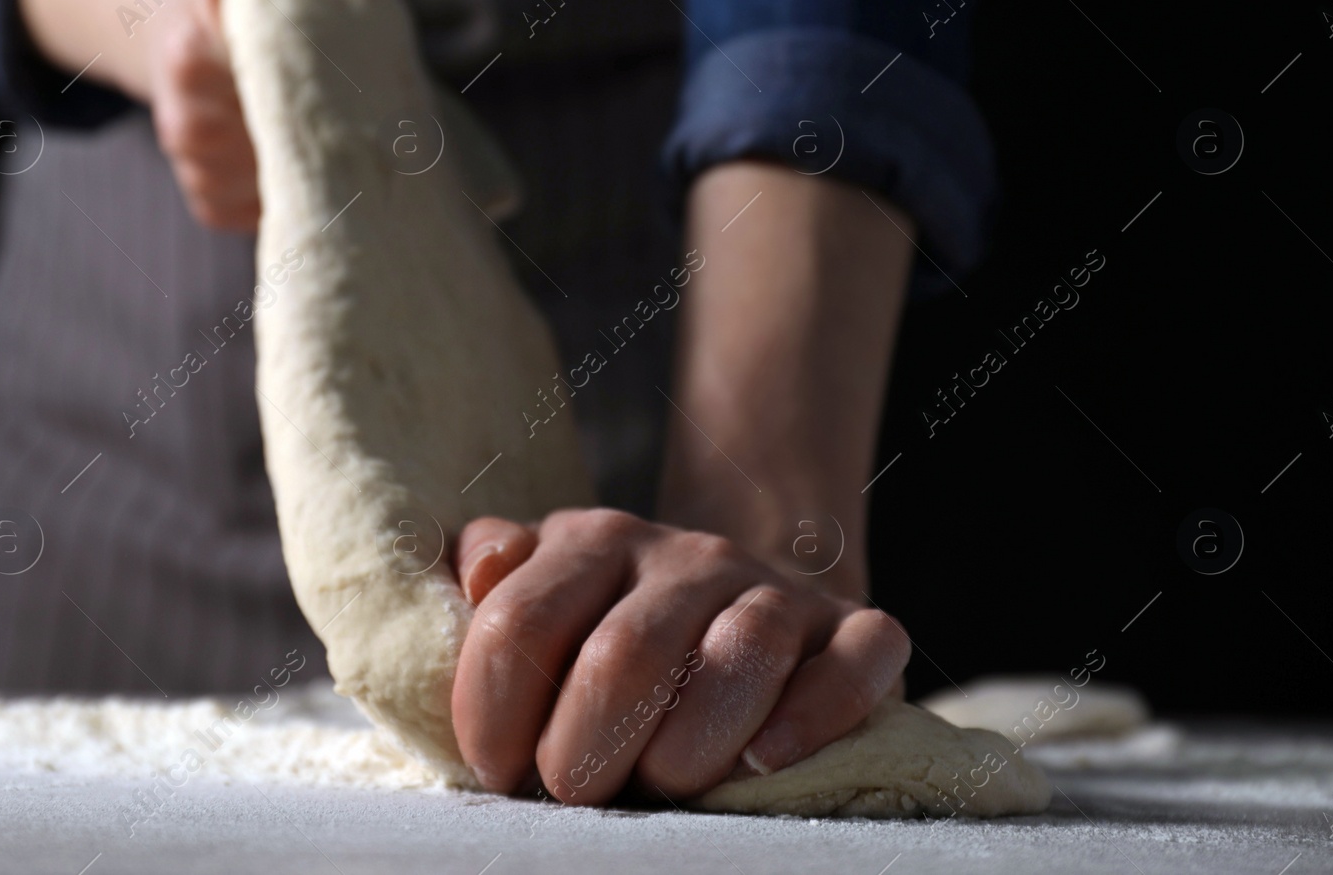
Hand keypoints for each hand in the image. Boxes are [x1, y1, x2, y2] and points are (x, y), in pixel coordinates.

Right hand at [17, 0, 374, 229]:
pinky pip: (278, 211)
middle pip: (295, 146)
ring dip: (330, 157)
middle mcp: (185, 118)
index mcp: (192, 46)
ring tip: (342, 117)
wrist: (170, 13)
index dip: (333, 80)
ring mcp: (197, 166)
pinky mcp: (210, 202)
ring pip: (293, 184)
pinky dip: (310, 186)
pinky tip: (314, 150)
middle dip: (340, 128)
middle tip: (373, 103)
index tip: (362, 68)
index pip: (282, 82)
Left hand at [449, 509, 909, 804]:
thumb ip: (495, 579)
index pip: (520, 622)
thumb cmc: (616, 621)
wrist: (740, 598)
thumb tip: (477, 573)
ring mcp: (776, 591)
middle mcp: (688, 555)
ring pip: (742, 655)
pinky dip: (811, 717)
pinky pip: (853, 663)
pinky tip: (763, 762)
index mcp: (595, 541)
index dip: (492, 714)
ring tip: (666, 784)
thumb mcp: (543, 588)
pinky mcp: (855, 630)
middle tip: (576, 792)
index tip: (497, 770)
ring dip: (689, 747)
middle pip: (625, 655)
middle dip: (584, 749)